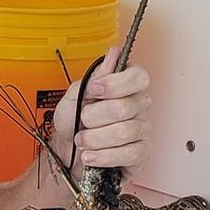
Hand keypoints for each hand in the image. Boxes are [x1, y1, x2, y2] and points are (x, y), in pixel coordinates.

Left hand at [51, 44, 149, 172]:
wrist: (67, 152)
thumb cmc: (73, 122)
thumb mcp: (75, 95)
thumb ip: (96, 75)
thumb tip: (115, 52)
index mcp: (126, 87)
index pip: (138, 76)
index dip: (115, 84)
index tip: (94, 91)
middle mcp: (138, 106)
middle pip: (125, 107)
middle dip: (94, 117)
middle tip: (83, 121)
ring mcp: (142, 129)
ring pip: (125, 132)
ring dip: (95, 139)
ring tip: (83, 141)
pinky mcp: (141, 153)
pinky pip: (129, 154)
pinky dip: (104, 156)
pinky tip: (91, 156)